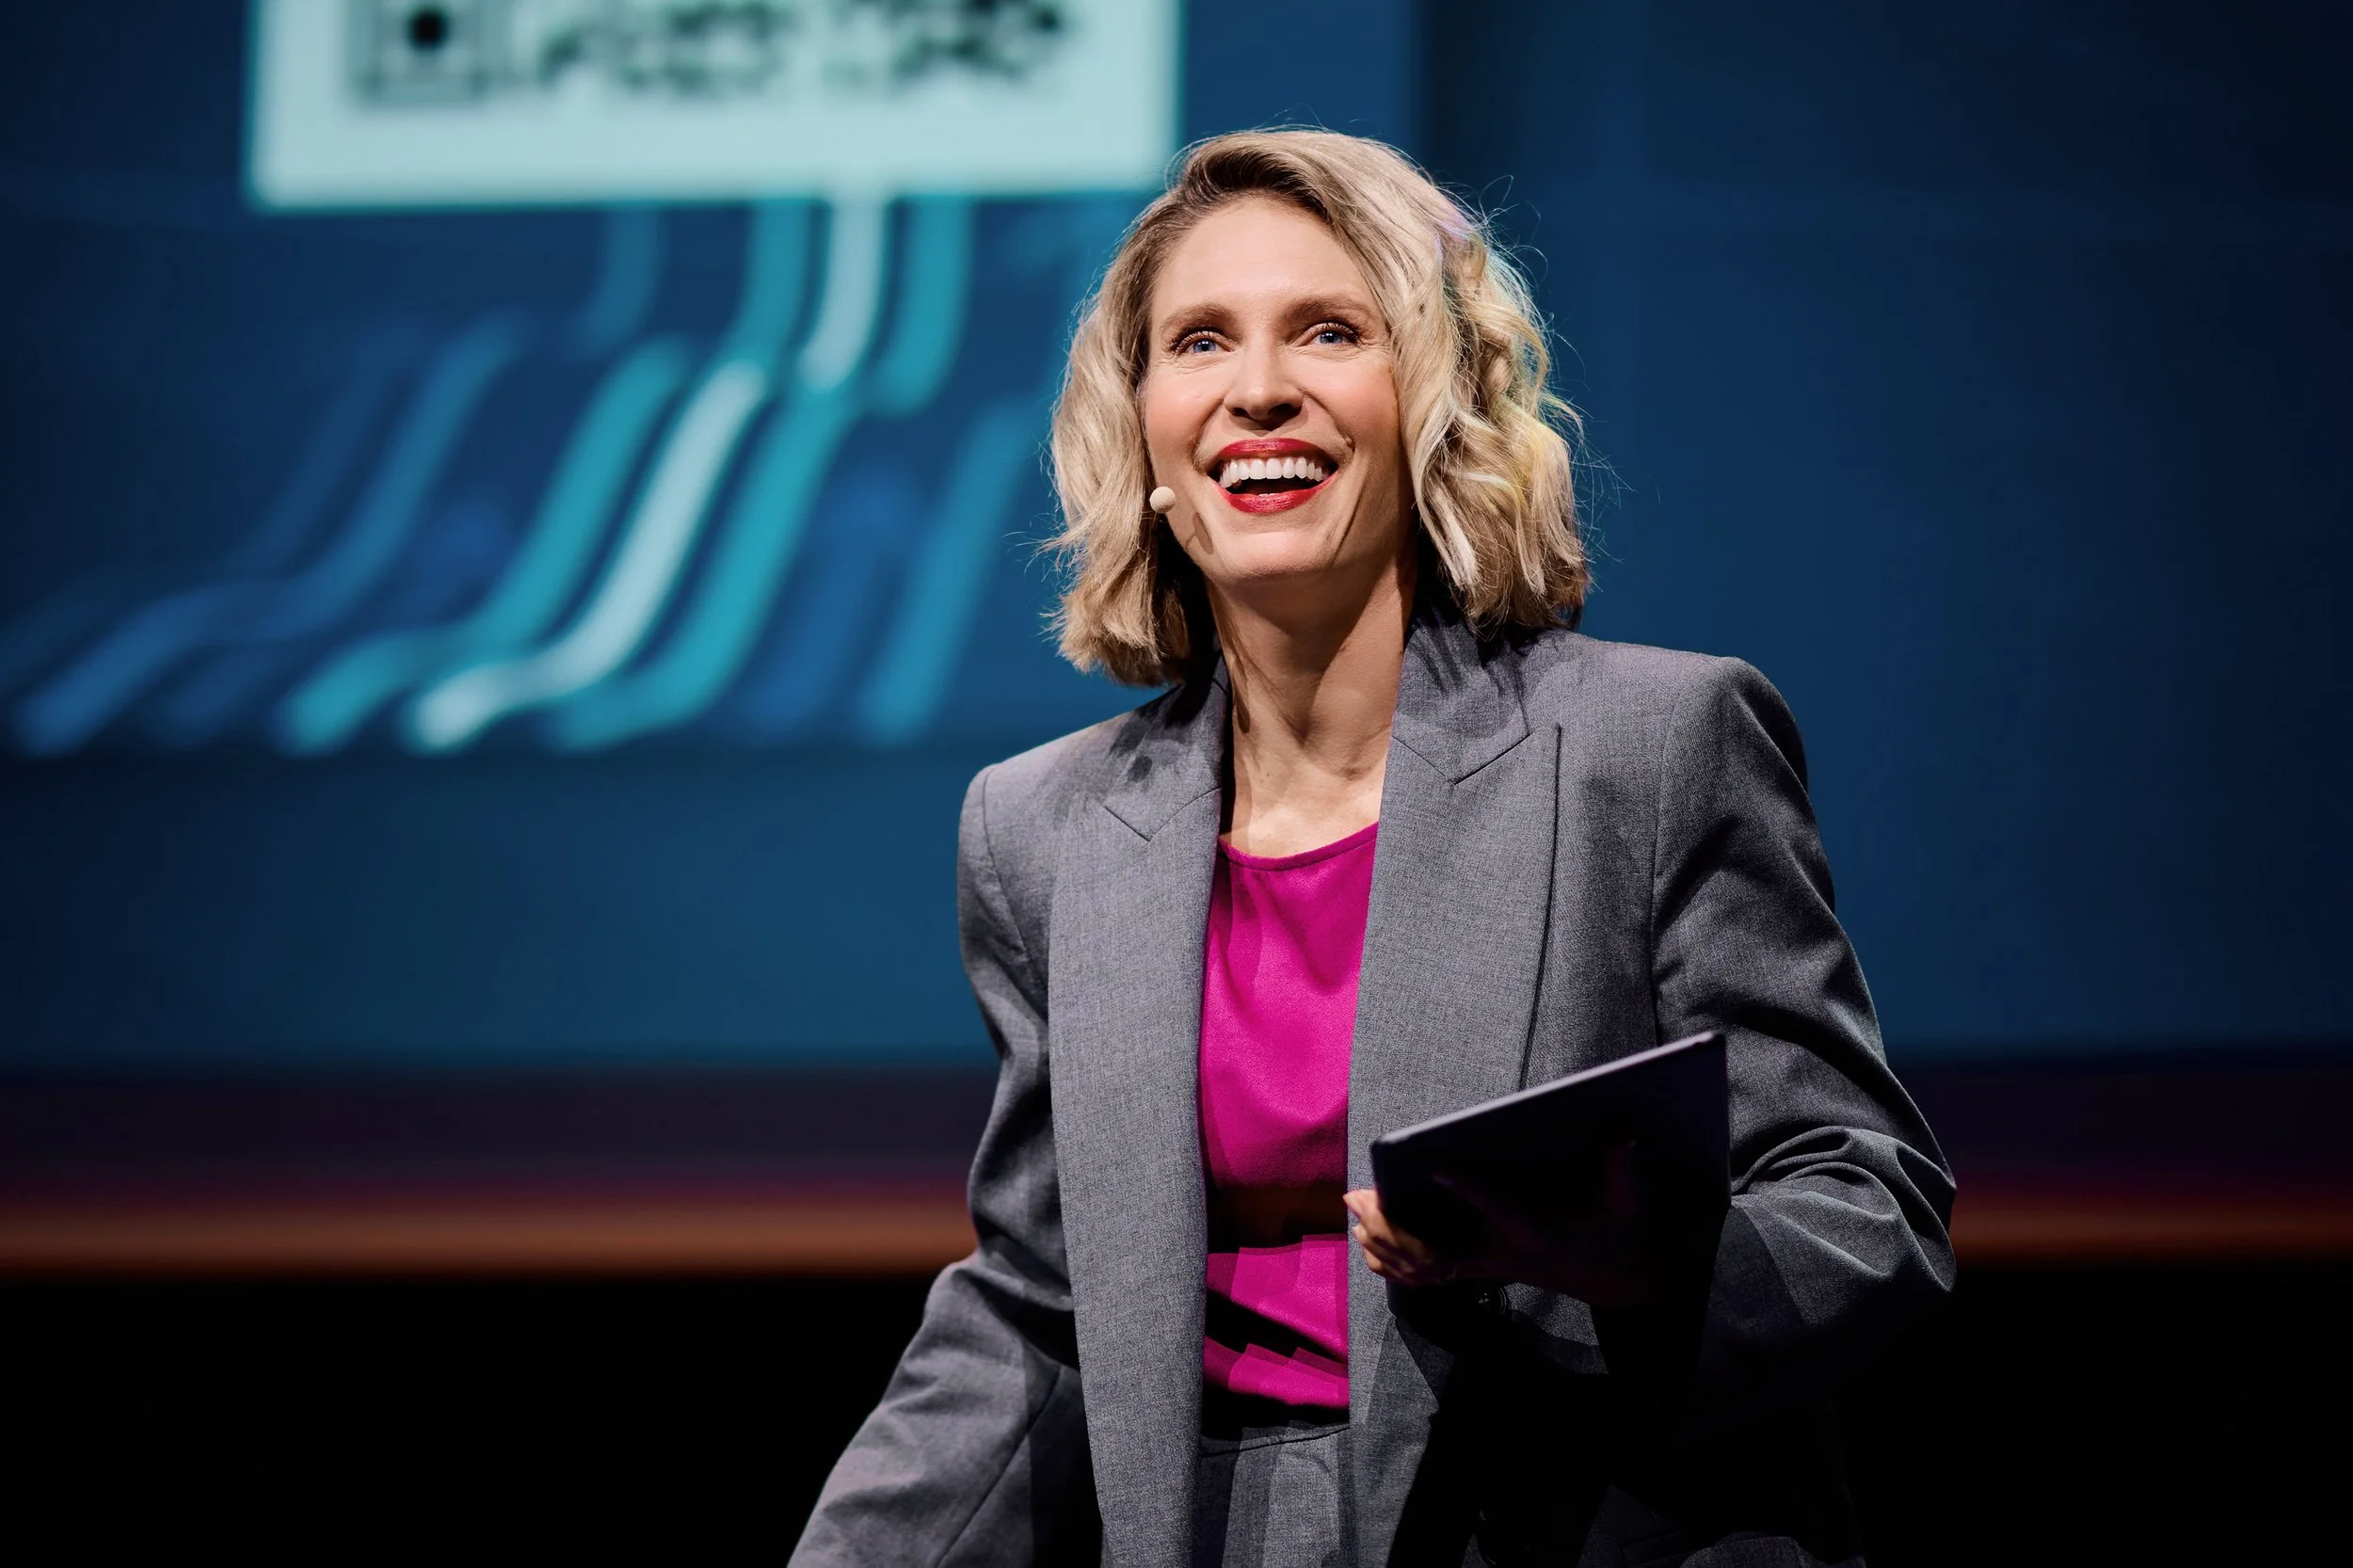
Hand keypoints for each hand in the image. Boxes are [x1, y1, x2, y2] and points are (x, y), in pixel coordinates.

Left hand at [1343, 1141, 1659, 1308]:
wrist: (1618, 1276)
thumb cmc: (1621, 1228)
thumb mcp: (1632, 1201)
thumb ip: (1625, 1169)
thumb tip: (1624, 1133)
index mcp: (1539, 1233)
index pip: (1502, 1209)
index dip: (1471, 1189)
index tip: (1436, 1165)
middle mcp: (1505, 1254)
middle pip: (1441, 1252)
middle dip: (1396, 1228)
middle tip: (1359, 1196)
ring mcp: (1489, 1267)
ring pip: (1427, 1267)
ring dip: (1386, 1244)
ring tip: (1354, 1212)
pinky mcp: (1481, 1270)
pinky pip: (1429, 1275)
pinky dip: (1395, 1263)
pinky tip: (1367, 1243)